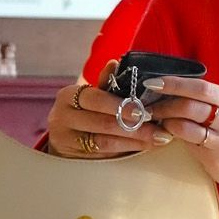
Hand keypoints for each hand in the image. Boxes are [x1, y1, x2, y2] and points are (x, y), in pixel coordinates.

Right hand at [45, 64, 170, 159]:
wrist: (65, 140)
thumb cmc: (85, 113)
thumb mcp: (93, 97)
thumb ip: (106, 84)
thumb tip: (115, 63)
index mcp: (68, 95)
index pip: (96, 99)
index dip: (121, 105)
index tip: (143, 110)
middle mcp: (61, 116)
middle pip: (102, 122)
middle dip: (134, 126)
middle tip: (157, 128)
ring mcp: (63, 138)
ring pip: (104, 141)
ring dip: (134, 140)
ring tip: (157, 138)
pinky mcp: (71, 156)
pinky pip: (103, 154)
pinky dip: (126, 150)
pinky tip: (144, 146)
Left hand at [145, 76, 218, 189]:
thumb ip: (201, 99)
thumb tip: (166, 87)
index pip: (200, 87)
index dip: (175, 83)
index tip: (153, 83)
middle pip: (191, 105)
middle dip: (165, 103)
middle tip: (148, 104)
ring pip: (187, 123)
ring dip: (165, 118)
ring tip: (154, 117)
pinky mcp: (215, 153)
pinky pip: (189, 139)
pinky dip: (173, 132)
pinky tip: (166, 130)